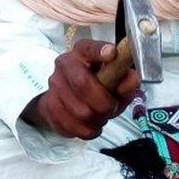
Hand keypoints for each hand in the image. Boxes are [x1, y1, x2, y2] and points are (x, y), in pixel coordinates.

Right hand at [22, 39, 139, 138]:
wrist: (70, 100)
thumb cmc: (98, 85)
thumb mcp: (118, 81)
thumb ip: (128, 80)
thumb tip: (131, 81)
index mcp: (84, 52)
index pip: (89, 48)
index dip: (100, 50)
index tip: (112, 53)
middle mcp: (65, 64)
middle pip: (82, 83)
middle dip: (103, 103)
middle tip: (111, 108)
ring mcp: (54, 85)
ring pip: (79, 110)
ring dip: (97, 119)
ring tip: (102, 117)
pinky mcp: (48, 106)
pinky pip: (71, 125)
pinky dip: (87, 130)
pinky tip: (91, 124)